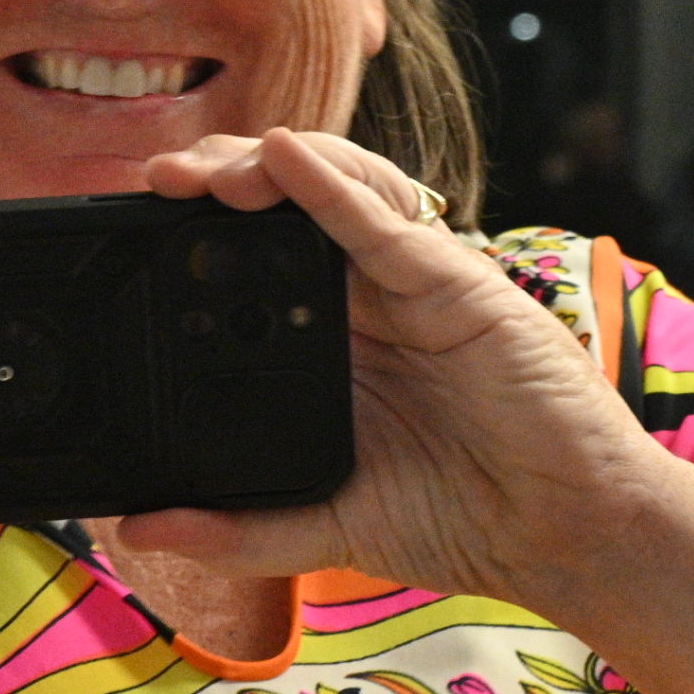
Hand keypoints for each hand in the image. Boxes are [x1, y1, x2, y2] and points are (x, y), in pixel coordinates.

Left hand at [125, 129, 649, 608]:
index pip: (248, 269)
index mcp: (330, 349)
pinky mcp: (455, 282)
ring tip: (207, 170)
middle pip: (280, 212)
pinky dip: (333, 184)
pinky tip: (287, 158)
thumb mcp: (326, 528)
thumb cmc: (464, 520)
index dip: (190, 242)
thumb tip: (133, 528)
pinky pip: (384, 220)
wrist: (565, 535)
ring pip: (331, 190)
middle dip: (215, 183)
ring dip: (266, 166)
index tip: (128, 242)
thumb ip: (236, 530)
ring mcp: (410, 284)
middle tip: (155, 182)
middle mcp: (365, 303)